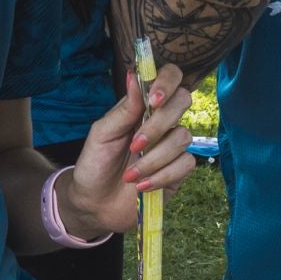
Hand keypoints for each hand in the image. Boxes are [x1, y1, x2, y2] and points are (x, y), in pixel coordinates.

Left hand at [61, 64, 196, 237]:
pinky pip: (186, 163)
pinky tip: (142, 185)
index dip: (167, 81)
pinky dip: (162, 175)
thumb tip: (134, 75)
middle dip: (159, 124)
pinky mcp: (178, 171)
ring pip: (182, 136)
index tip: (154, 100)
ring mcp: (172, 145)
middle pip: (183, 101)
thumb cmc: (95, 163)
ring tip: (130, 175)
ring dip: (154, 158)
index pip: (169, 78)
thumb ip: (124, 108)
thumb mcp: (102, 134)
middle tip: (135, 144)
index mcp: (142, 106)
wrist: (94, 203)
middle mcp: (161, 121)